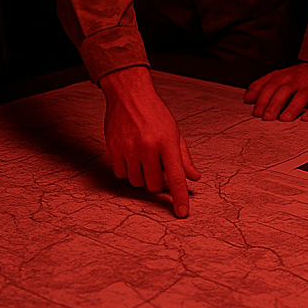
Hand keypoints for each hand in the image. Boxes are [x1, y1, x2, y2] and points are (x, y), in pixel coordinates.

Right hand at [101, 66, 200, 217]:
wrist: (129, 94)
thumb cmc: (154, 112)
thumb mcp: (174, 132)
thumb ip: (184, 157)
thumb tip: (194, 177)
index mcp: (166, 142)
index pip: (176, 177)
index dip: (180, 197)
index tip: (182, 213)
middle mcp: (147, 147)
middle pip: (153, 185)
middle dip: (157, 181)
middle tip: (156, 166)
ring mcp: (128, 149)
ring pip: (136, 182)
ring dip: (141, 175)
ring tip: (143, 157)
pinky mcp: (113, 149)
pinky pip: (120, 174)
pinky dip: (126, 170)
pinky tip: (130, 156)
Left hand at [244, 62, 307, 120]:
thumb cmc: (297, 76)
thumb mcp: (278, 77)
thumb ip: (261, 86)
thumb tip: (247, 98)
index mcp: (284, 76)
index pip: (270, 86)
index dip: (262, 99)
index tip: (256, 112)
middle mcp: (297, 80)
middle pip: (284, 91)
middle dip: (274, 104)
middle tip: (267, 117)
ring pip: (301, 96)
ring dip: (292, 108)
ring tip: (284, 119)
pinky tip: (306, 119)